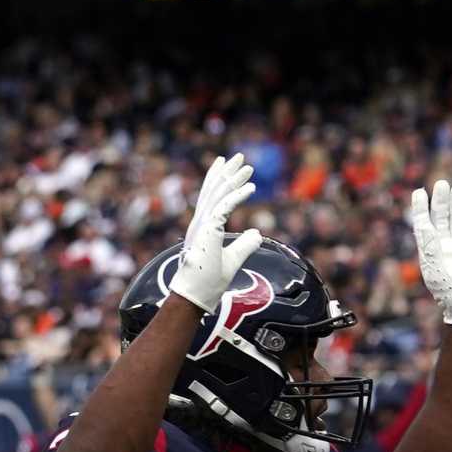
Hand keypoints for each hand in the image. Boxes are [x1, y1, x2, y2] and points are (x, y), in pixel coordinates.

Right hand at [167, 153, 259, 312]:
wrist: (194, 295)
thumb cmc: (207, 281)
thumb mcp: (233, 259)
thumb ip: (244, 245)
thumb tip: (257, 233)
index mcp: (202, 228)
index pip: (210, 198)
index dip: (217, 180)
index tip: (225, 165)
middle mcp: (199, 223)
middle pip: (213, 191)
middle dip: (226, 172)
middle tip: (238, 156)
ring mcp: (202, 226)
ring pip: (218, 195)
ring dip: (233, 179)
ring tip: (248, 167)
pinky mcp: (208, 231)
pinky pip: (225, 208)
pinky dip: (237, 196)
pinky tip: (251, 187)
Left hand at [408, 179, 451, 324]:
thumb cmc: (450, 291)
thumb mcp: (436, 268)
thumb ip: (431, 246)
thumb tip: (424, 225)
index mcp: (428, 250)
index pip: (422, 224)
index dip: (420, 208)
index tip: (419, 192)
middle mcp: (442, 245)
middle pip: (440, 218)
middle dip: (440, 201)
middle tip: (442, 183)